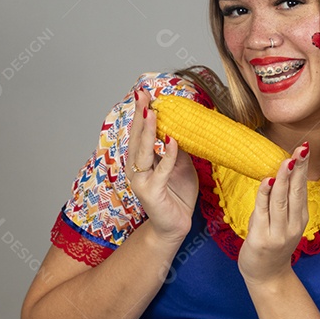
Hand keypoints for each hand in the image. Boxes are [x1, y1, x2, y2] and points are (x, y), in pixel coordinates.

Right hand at [125, 90, 197, 244]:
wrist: (176, 225)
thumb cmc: (177, 195)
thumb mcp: (181, 166)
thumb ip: (178, 148)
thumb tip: (183, 127)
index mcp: (142, 161)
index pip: (140, 133)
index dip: (141, 113)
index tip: (144, 93)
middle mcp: (136, 169)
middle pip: (137, 137)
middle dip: (141, 115)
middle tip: (142, 94)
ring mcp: (141, 180)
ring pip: (144, 151)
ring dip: (149, 131)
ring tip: (152, 111)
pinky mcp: (151, 192)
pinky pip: (162, 170)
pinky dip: (168, 155)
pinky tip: (171, 140)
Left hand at [237, 141, 310, 286]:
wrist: (266, 276)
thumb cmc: (272, 244)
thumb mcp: (282, 222)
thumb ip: (281, 201)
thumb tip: (277, 174)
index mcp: (300, 219)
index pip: (302, 188)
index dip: (304, 168)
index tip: (305, 148)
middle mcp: (292, 226)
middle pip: (296, 192)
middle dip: (297, 169)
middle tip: (301, 149)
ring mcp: (277, 233)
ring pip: (281, 201)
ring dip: (283, 179)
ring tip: (286, 161)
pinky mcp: (261, 239)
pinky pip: (263, 212)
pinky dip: (265, 195)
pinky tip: (268, 181)